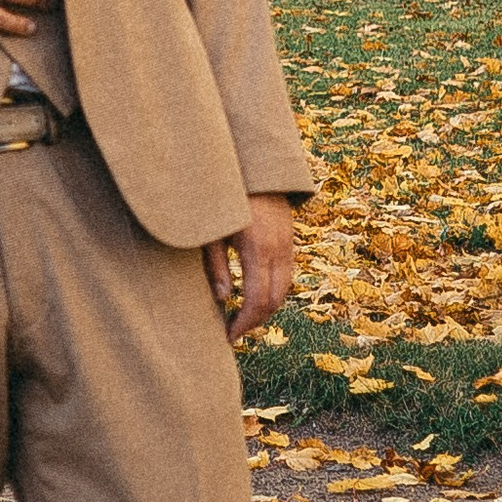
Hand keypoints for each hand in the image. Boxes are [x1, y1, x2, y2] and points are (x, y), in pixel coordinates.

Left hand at [203, 195, 296, 345]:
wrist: (253, 166)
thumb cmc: (224, 198)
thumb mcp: (211, 231)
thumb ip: (216, 265)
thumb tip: (224, 300)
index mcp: (257, 247)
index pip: (257, 299)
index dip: (244, 323)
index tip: (229, 336)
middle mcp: (278, 248)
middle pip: (275, 300)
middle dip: (255, 322)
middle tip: (233, 332)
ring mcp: (288, 243)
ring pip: (285, 289)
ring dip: (266, 309)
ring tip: (242, 318)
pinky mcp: (290, 239)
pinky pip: (287, 274)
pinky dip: (273, 291)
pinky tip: (253, 296)